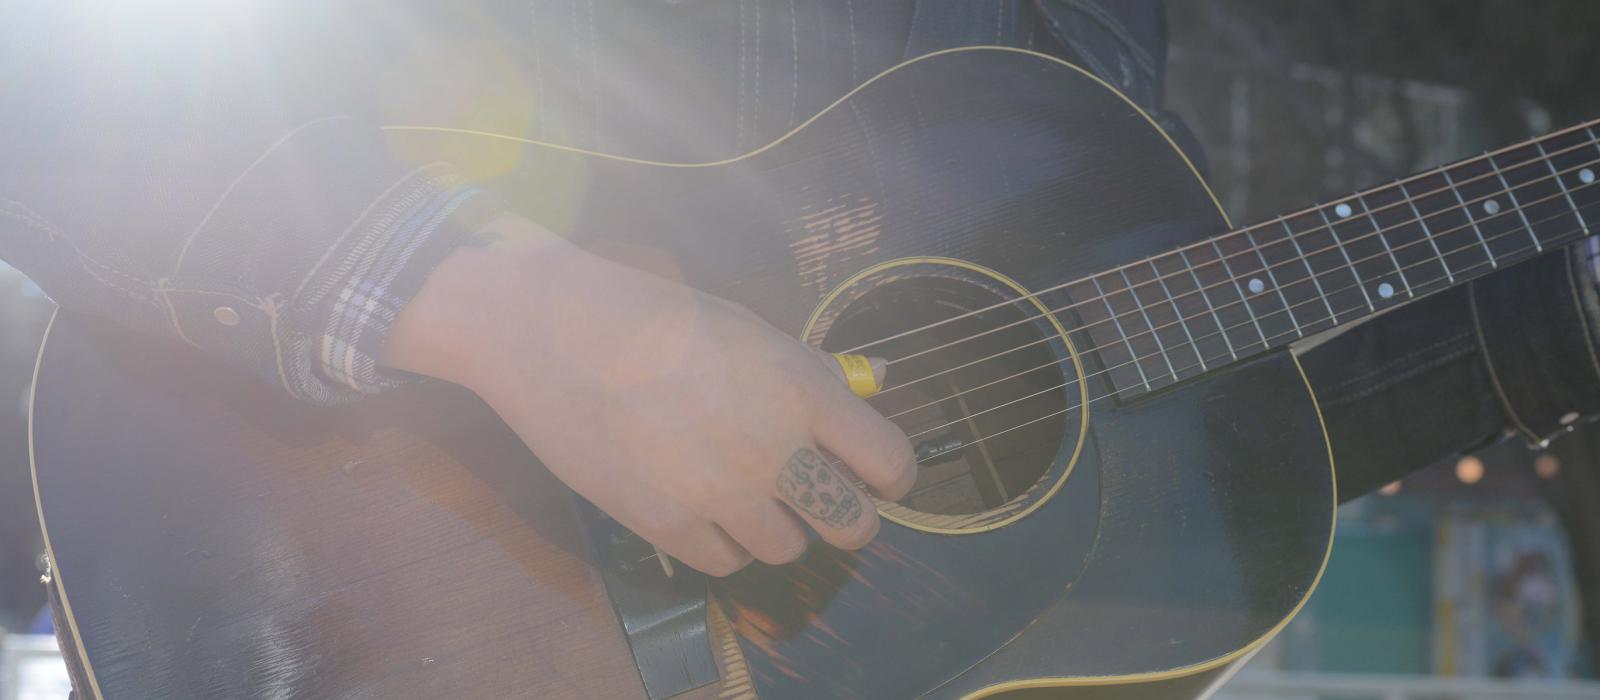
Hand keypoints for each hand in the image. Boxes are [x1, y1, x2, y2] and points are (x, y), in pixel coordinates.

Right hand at [382, 215, 917, 575]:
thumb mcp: (750, 329)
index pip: (891, 462)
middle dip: (846, 516)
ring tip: (746, 495)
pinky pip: (725, 563)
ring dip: (777, 527)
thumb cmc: (657, 316)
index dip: (891, 476)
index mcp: (804, 391)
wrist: (555, 332)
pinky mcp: (668, 525)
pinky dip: (723, 543)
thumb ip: (815, 370)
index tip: (874, 477)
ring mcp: (722, 494)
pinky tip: (703, 507)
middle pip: (852, 524)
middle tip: (819, 500)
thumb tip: (879, 383)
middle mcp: (775, 450)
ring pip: (787, 549)